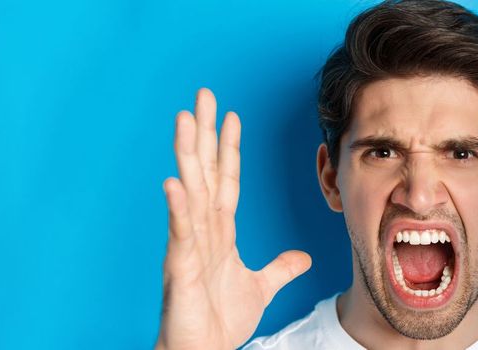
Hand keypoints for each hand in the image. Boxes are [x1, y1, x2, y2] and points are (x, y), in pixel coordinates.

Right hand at [156, 88, 311, 349]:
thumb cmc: (219, 319)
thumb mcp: (260, 287)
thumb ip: (280, 268)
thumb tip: (302, 257)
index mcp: (218, 232)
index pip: (225, 180)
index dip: (228, 149)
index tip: (231, 116)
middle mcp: (200, 232)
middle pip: (202, 173)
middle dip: (203, 134)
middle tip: (202, 96)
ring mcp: (187, 247)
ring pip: (189, 192)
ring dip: (187, 155)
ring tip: (184, 120)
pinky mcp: (180, 269)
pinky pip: (180, 234)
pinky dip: (178, 208)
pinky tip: (175, 182)